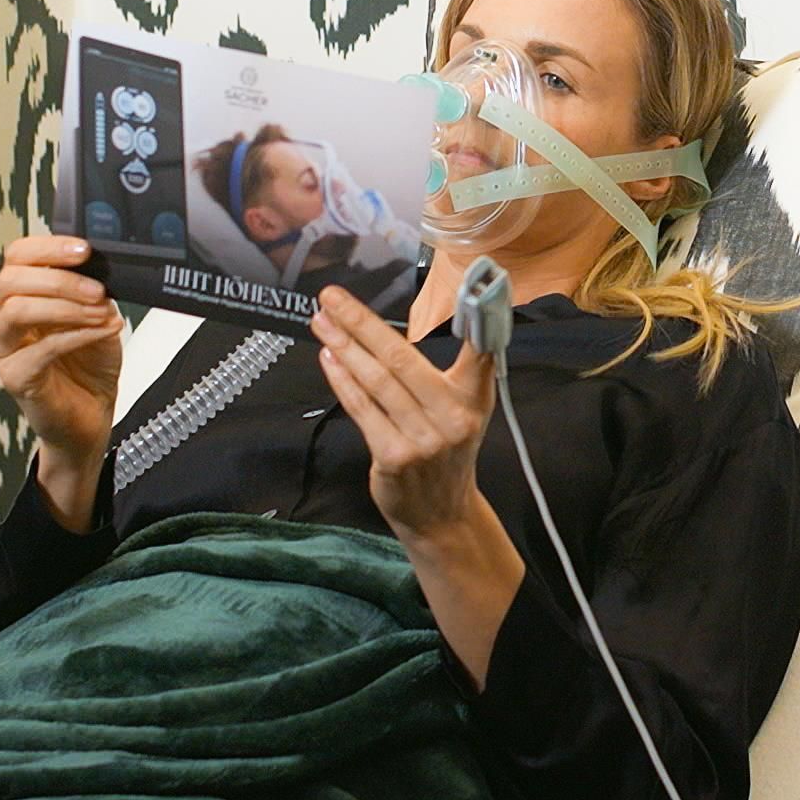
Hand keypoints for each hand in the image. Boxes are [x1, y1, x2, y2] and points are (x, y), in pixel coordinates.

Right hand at [0, 235, 122, 526]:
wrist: (92, 414)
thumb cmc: (87, 364)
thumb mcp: (95, 313)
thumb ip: (91, 288)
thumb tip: (100, 264)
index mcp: (14, 296)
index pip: (16, 256)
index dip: (48, 247)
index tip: (84, 249)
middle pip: (11, 281)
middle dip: (60, 279)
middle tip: (97, 288)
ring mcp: (1, 350)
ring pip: (16, 310)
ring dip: (66, 306)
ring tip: (101, 311)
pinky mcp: (14, 377)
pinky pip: (41, 348)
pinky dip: (77, 334)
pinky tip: (102, 331)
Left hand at [309, 286, 494, 540]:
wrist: (442, 515)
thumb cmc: (448, 453)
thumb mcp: (468, 411)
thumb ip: (458, 371)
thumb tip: (416, 327)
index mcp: (475, 398)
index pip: (478, 350)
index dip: (477, 317)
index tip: (469, 284)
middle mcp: (452, 416)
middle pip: (400, 357)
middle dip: (361, 322)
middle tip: (332, 297)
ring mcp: (422, 438)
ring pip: (376, 381)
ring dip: (344, 346)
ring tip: (321, 321)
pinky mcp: (393, 456)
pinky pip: (362, 408)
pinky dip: (342, 380)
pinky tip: (328, 358)